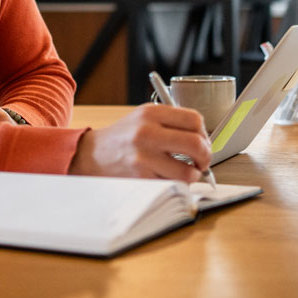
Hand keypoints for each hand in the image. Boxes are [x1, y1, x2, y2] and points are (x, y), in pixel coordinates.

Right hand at [68, 103, 210, 183]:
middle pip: (196, 144)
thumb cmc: (123, 138)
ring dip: (192, 175)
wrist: (91, 154)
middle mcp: (147, 132)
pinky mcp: (140, 178)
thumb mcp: (143, 118)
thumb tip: (204, 142)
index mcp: (151, 113)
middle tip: (202, 162)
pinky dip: (176, 185)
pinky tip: (168, 178)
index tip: (203, 142)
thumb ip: (171, 124)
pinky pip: (172, 185)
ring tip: (184, 172)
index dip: (205, 134)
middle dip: (206, 157)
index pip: (194, 120)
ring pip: (187, 171)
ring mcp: (143, 157)